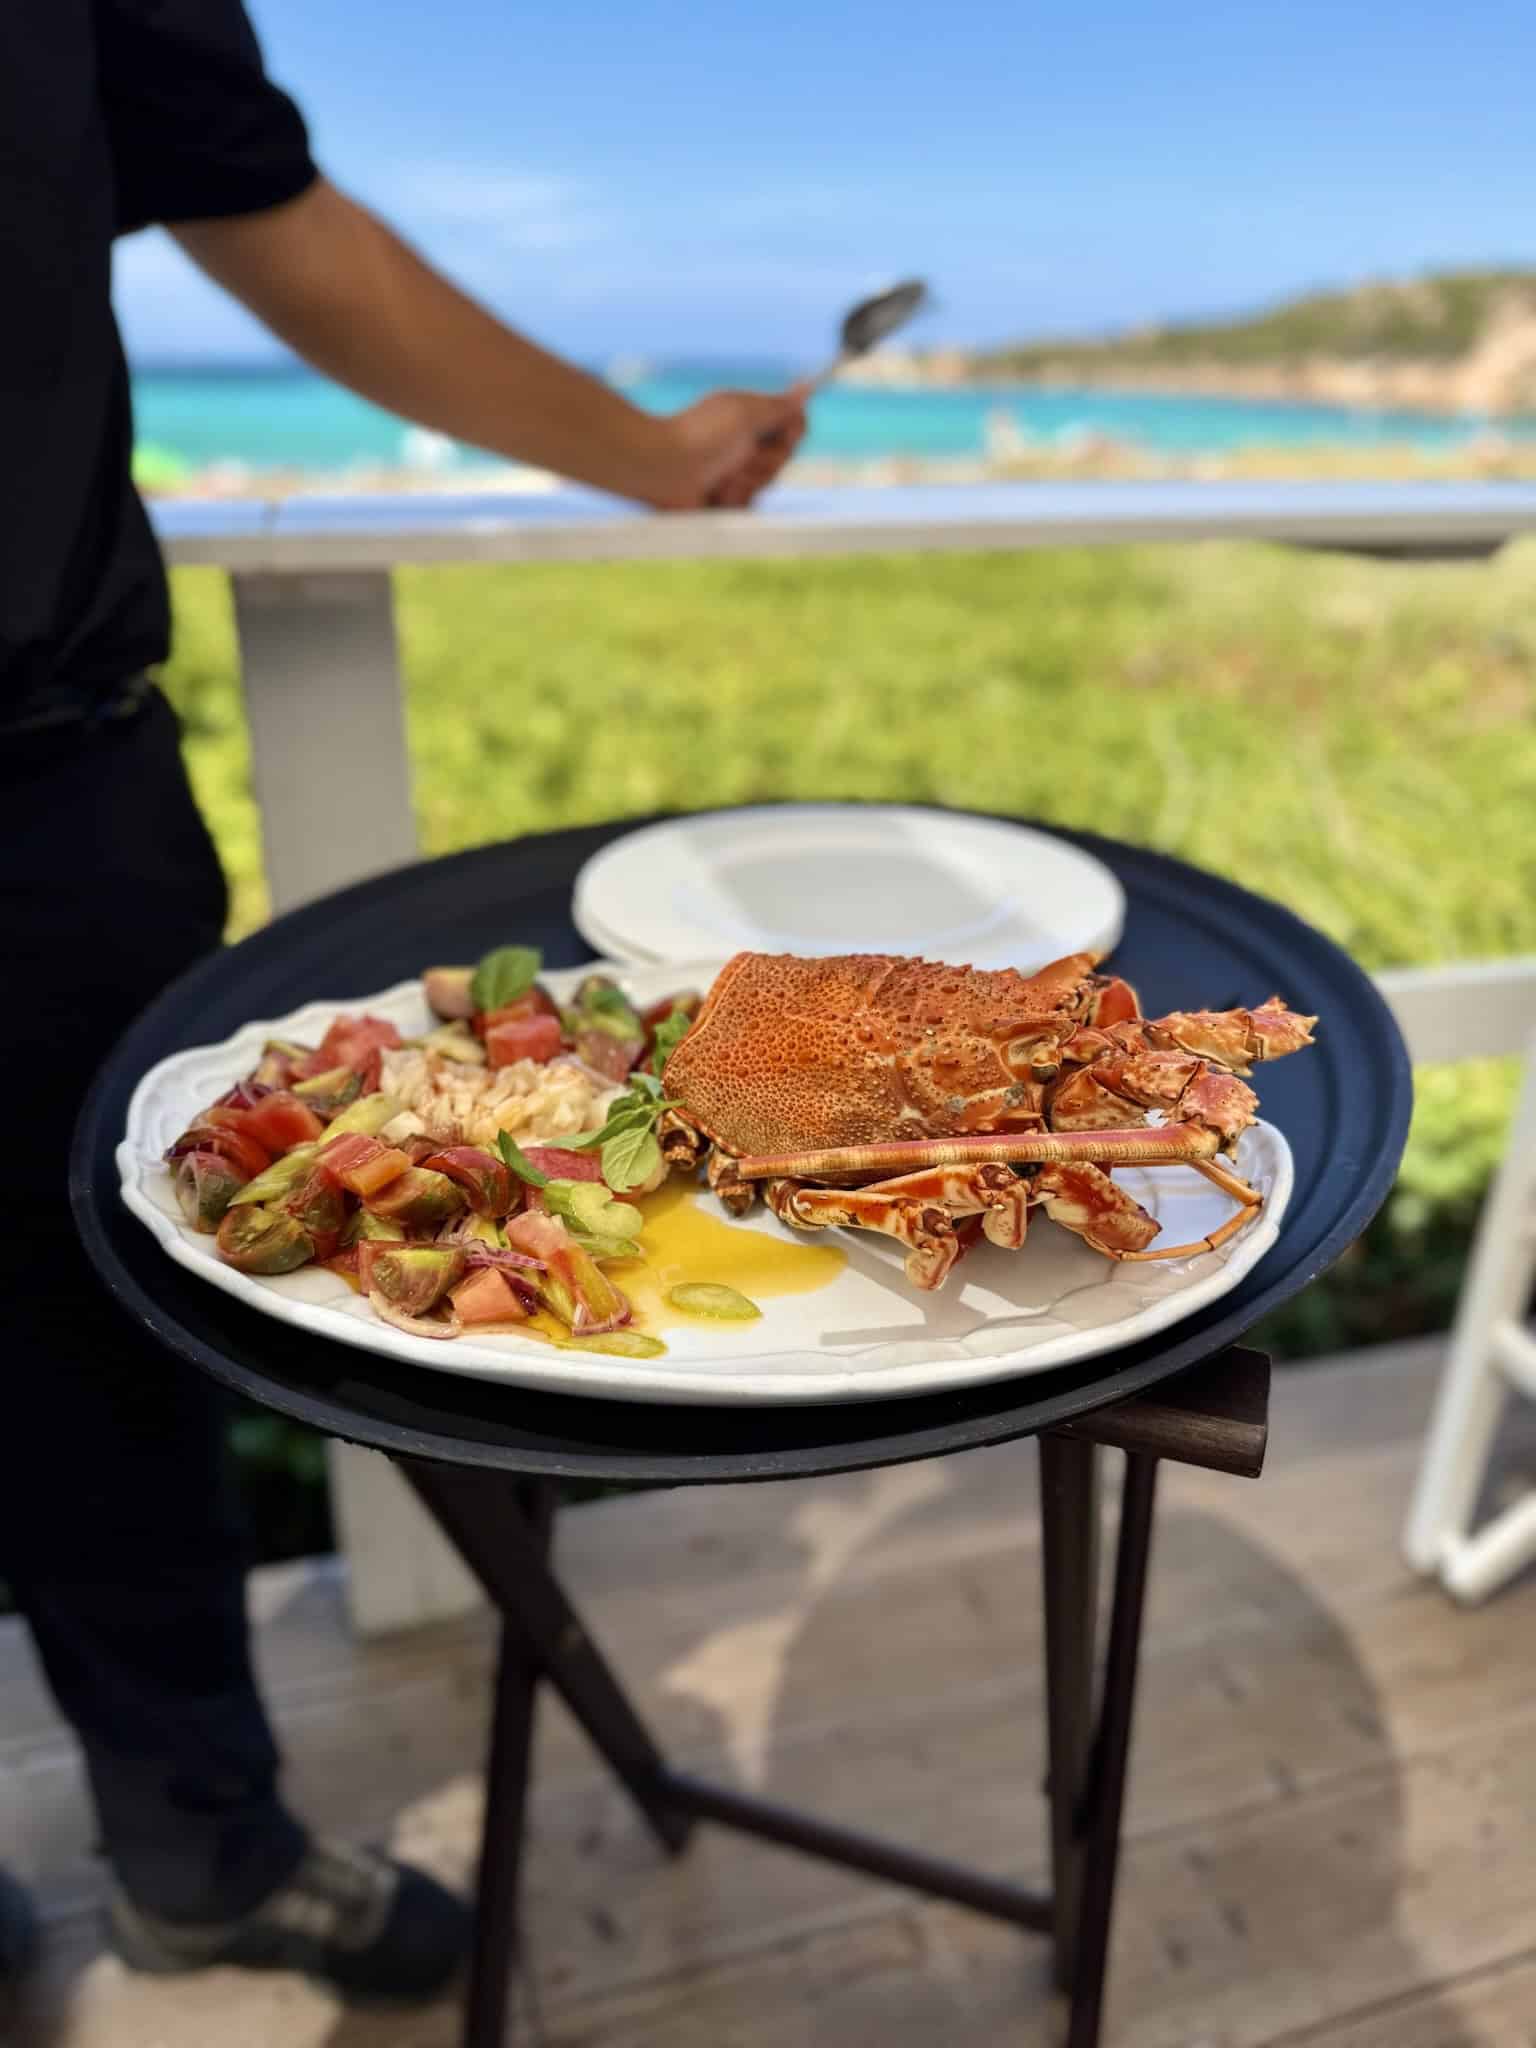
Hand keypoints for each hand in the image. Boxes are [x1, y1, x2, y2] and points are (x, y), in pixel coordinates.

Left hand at [642, 386, 808, 510]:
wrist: (664, 468)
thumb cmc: (702, 434)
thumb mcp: (745, 412)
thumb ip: (779, 405)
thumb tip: (806, 389)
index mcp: (751, 419)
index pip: (794, 426)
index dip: (792, 432)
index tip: (785, 432)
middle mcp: (746, 445)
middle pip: (784, 458)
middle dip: (765, 461)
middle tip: (740, 455)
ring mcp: (736, 473)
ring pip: (766, 484)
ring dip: (746, 480)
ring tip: (720, 476)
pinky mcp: (725, 500)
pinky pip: (748, 505)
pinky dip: (732, 498)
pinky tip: (712, 492)